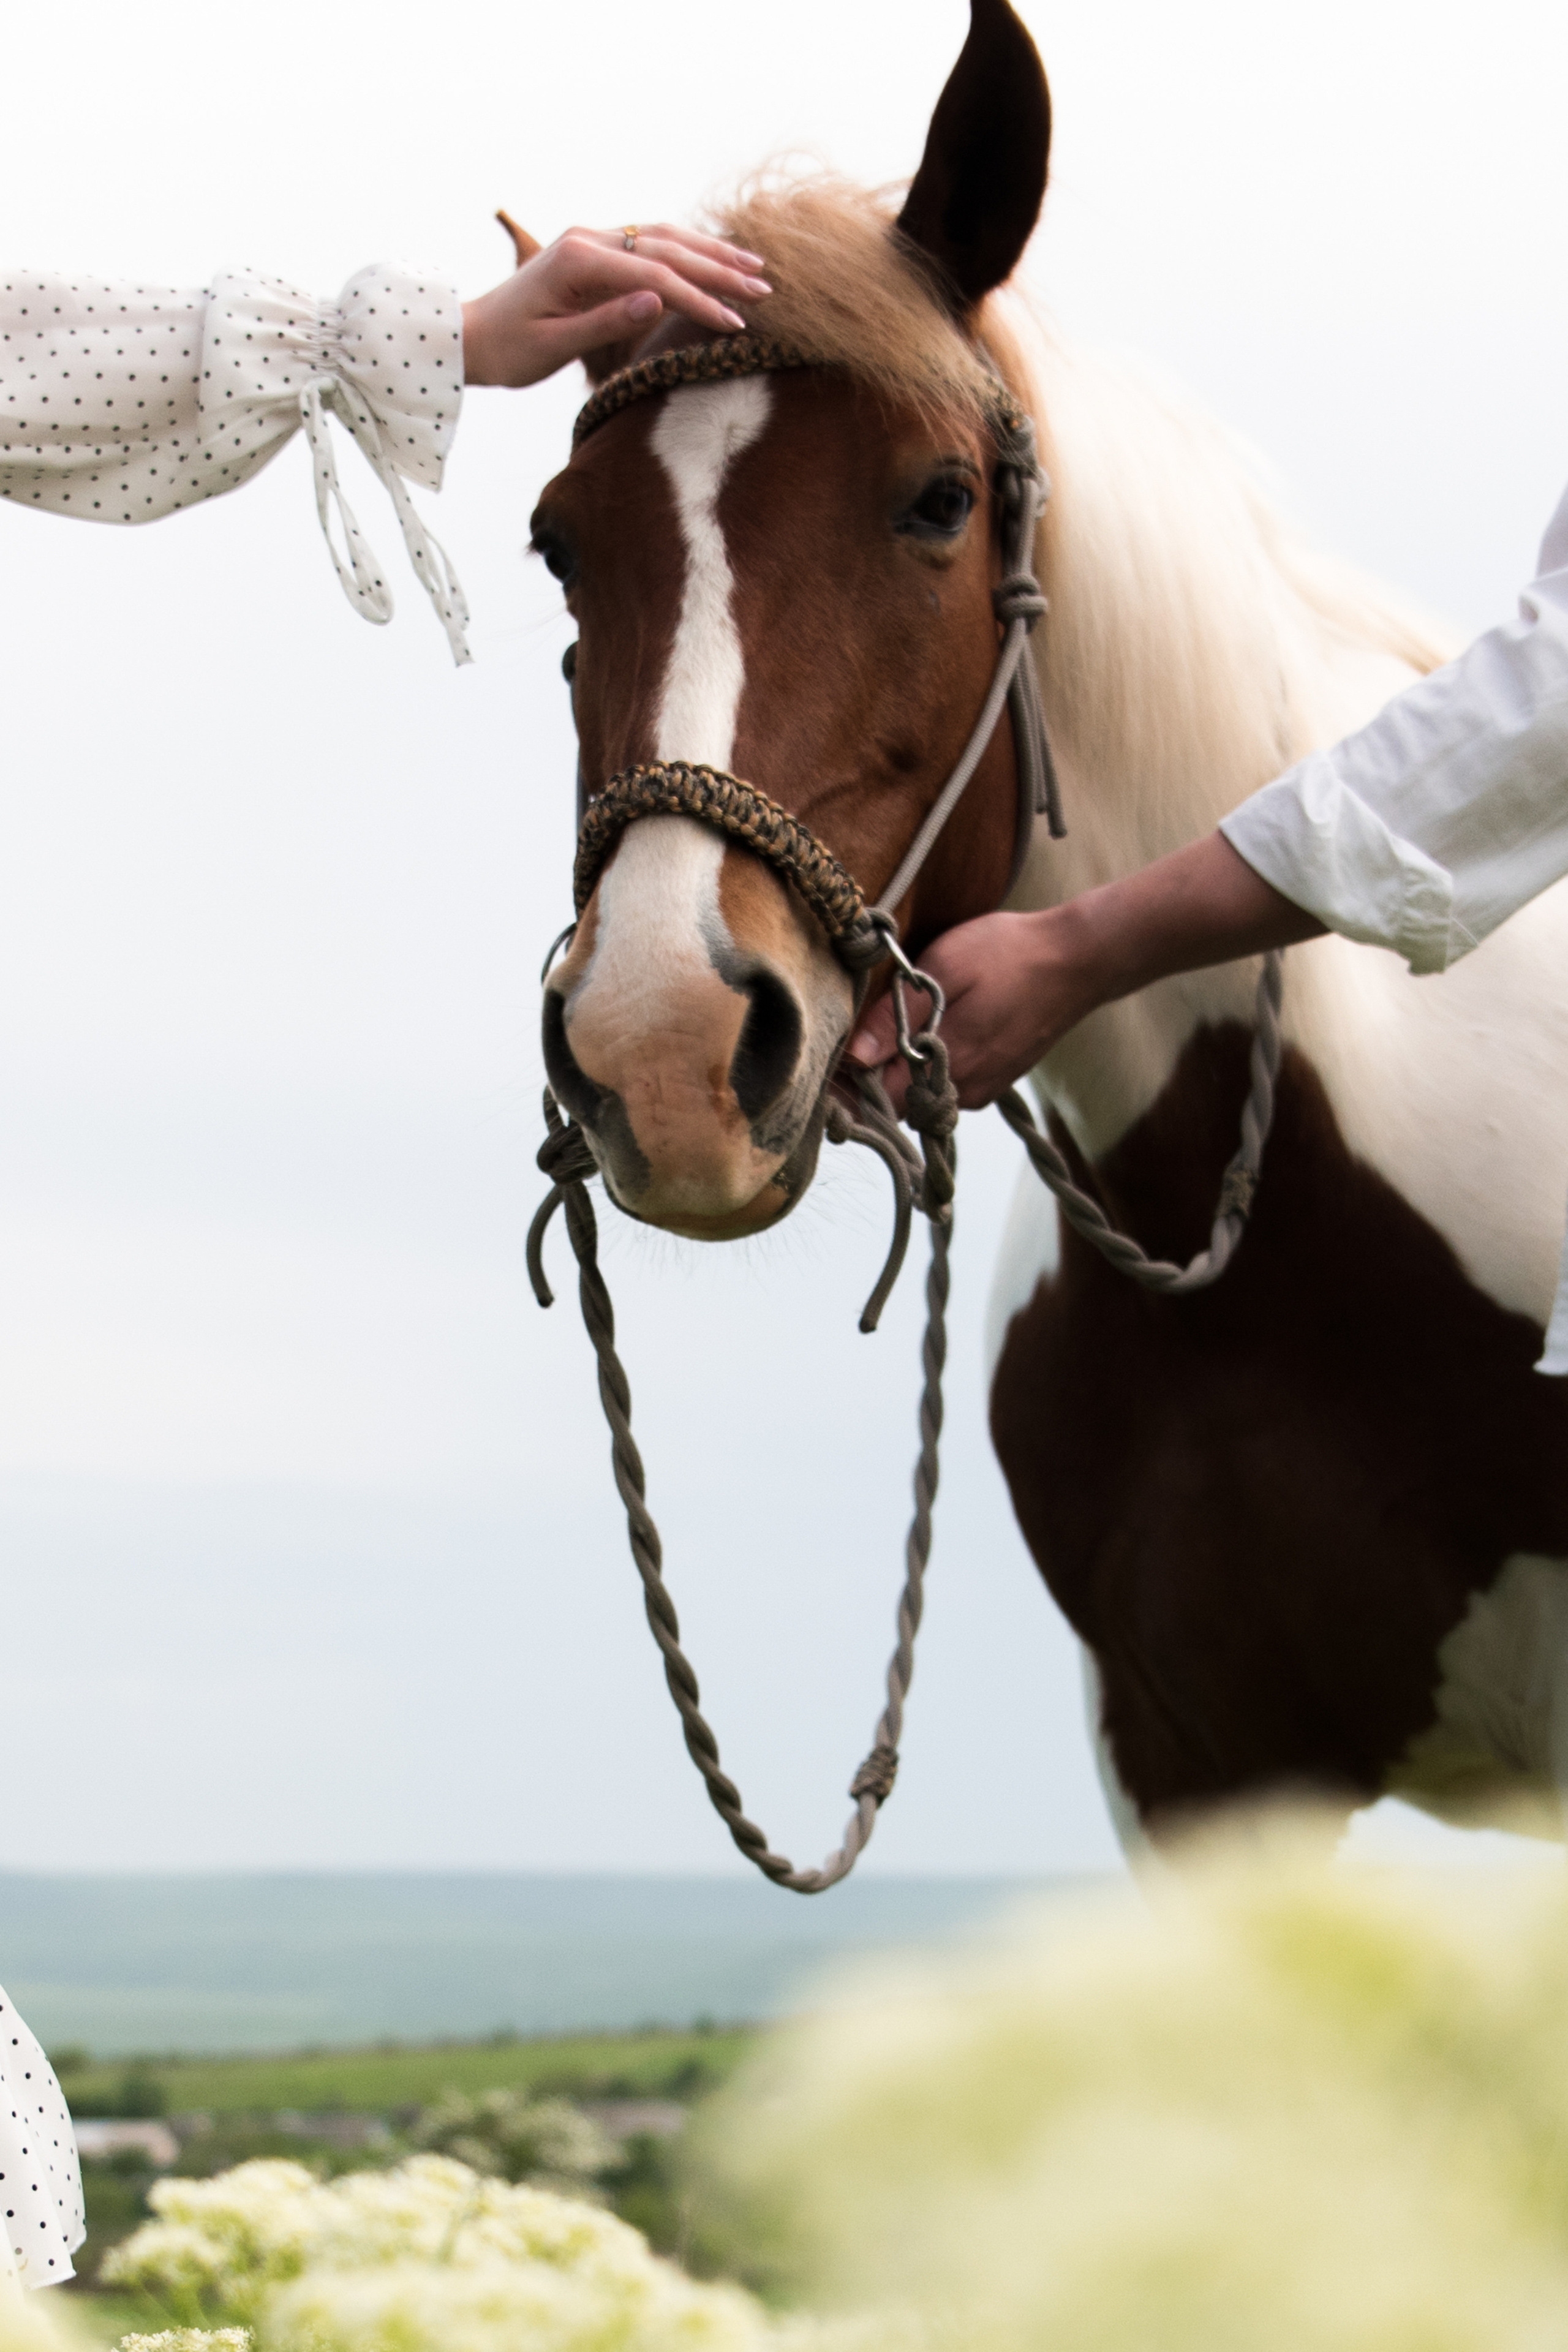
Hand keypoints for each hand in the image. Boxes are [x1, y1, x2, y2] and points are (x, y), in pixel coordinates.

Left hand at [461, 223, 770, 387]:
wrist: (472, 335)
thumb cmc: (509, 350)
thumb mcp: (553, 346)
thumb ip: (605, 322)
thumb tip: (658, 301)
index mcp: (578, 259)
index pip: (655, 276)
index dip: (699, 300)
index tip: (734, 324)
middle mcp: (588, 239)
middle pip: (667, 247)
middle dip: (718, 269)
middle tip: (764, 289)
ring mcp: (593, 240)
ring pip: (663, 237)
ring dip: (710, 252)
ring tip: (752, 268)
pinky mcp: (595, 251)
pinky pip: (650, 244)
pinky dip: (687, 251)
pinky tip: (714, 260)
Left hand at [843, 834, 1323, 1118]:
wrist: (1080, 960)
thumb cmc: (1011, 955)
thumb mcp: (945, 969)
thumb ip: (897, 1016)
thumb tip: (854, 1056)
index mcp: (948, 1066)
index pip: (880, 1103)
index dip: (850, 1088)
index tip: (829, 1064)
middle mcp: (966, 1090)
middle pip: (899, 1104)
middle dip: (872, 1080)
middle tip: (852, 1041)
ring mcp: (984, 1088)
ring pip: (924, 1096)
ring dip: (902, 1071)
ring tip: (889, 1031)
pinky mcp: (997, 1079)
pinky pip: (950, 1084)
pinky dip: (932, 1066)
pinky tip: (931, 1031)